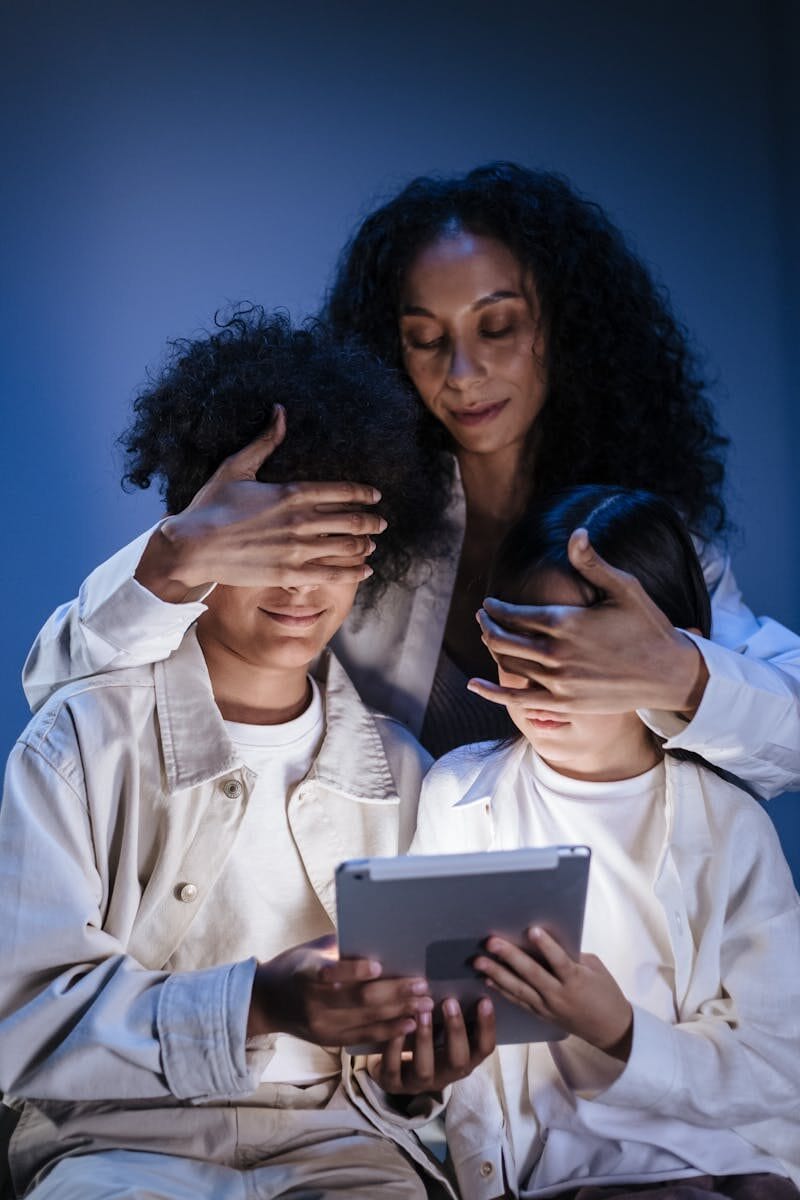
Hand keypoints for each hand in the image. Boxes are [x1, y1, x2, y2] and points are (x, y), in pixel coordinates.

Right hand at [135, 406, 386, 600]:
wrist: (192, 546)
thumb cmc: (210, 506)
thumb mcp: (236, 467)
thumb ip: (264, 441)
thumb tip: (280, 410)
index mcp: (290, 492)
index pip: (341, 491)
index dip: (363, 494)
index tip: (375, 496)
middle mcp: (300, 520)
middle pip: (351, 520)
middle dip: (371, 521)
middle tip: (381, 522)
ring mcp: (298, 549)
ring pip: (347, 547)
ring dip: (365, 545)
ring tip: (372, 544)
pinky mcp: (290, 574)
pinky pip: (333, 574)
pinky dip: (354, 572)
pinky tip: (365, 571)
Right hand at [248, 934, 431, 1046]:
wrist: (266, 1003)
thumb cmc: (295, 966)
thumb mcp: (312, 949)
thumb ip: (341, 946)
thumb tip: (378, 936)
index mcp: (306, 974)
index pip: (331, 974)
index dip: (353, 971)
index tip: (378, 965)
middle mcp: (313, 1004)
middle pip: (358, 1000)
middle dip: (394, 992)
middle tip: (422, 984)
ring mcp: (322, 1026)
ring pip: (366, 1020)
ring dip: (400, 1012)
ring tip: (426, 1003)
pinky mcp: (330, 1040)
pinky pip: (364, 1037)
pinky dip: (389, 1031)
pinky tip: (410, 1024)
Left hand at [368, 995, 495, 1093]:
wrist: (392, 1069)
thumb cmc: (424, 1040)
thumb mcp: (442, 1030)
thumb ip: (453, 1013)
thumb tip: (465, 978)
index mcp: (462, 1060)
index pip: (484, 1048)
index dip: (487, 1027)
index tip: (484, 1000)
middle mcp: (445, 1075)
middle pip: (459, 1061)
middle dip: (455, 1031)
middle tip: (450, 1002)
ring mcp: (418, 1083)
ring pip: (425, 1069)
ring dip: (425, 1039)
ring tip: (421, 1011)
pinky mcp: (393, 1083)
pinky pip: (393, 1069)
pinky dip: (395, 1048)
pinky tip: (395, 1029)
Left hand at [468, 528, 707, 716]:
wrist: (669, 674)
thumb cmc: (648, 626)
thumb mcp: (624, 589)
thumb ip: (593, 563)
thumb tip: (576, 532)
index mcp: (566, 622)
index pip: (515, 614)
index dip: (496, 609)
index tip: (488, 604)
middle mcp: (556, 653)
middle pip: (503, 639)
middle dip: (487, 626)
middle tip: (482, 618)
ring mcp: (559, 682)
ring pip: (508, 665)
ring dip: (492, 650)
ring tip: (488, 638)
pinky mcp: (564, 704)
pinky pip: (518, 700)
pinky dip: (492, 692)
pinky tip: (475, 686)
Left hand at [474, 927, 631, 1060]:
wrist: (610, 1030)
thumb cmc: (606, 993)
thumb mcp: (595, 969)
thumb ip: (572, 957)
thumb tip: (547, 941)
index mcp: (577, 981)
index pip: (559, 961)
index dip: (546, 946)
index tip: (532, 929)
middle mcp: (559, 996)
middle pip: (531, 974)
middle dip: (510, 957)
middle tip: (491, 942)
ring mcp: (547, 1007)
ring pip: (519, 989)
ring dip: (497, 974)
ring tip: (479, 961)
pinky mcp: (541, 1015)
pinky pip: (519, 1001)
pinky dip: (502, 990)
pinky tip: (488, 979)